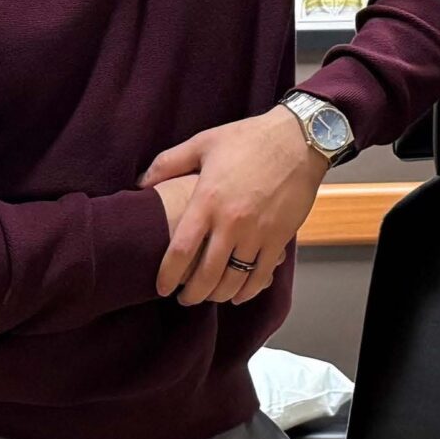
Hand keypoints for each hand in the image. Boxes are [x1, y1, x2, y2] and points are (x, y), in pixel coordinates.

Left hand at [142, 109, 329, 305]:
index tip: (162, 287)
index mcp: (207, 200)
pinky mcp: (280, 237)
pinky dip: (248, 290)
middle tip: (184, 298)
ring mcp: (258, 232)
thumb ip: (168, 163)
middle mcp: (231, 222)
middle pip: (207, 274)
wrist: (298, 140)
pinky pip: (262, 274)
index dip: (168, 275)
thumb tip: (141, 182)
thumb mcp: (203, 143)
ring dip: (219, 295)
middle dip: (192, 294)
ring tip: (209, 296)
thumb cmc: (249, 139)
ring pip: (234, 279)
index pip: (181, 250)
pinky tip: (238, 294)